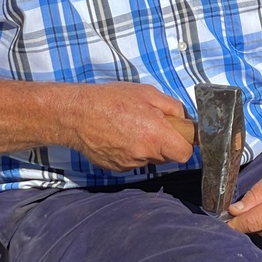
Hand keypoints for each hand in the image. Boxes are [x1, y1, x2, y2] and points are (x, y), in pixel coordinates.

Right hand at [66, 82, 193, 170]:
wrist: (76, 114)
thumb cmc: (111, 100)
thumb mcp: (148, 93)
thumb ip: (173, 108)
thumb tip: (184, 121)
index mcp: (155, 135)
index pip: (185, 154)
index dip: (185, 143)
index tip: (181, 134)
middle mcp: (143, 154)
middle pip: (168, 156)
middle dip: (165, 142)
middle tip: (151, 123)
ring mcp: (129, 164)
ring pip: (150, 158)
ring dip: (148, 146)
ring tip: (131, 126)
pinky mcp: (116, 168)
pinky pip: (134, 161)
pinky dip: (132, 150)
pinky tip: (120, 135)